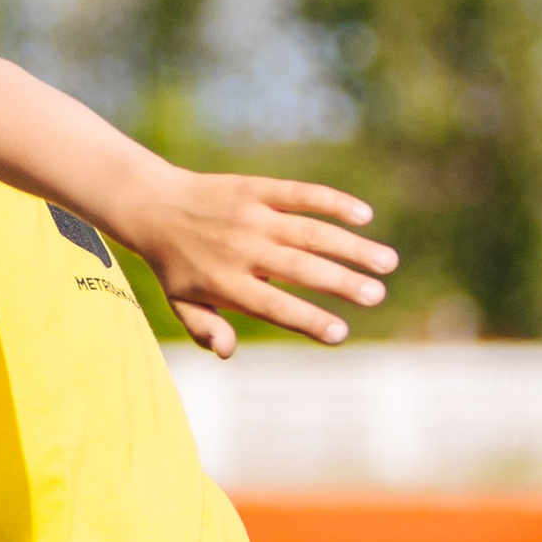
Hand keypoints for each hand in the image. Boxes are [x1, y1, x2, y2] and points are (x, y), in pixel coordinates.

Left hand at [124, 168, 396, 354]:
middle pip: (300, 269)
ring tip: (387, 263)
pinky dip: (333, 202)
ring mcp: (251, 217)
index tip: (340, 334)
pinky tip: (364, 215)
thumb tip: (227, 353)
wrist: (154, 206)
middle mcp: (241, 249)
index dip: (307, 320)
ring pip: (310, 231)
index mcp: (224, 283)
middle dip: (341, 283)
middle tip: (377, 296)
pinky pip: (301, 194)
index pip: (273, 306)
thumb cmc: (175, 263)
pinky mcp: (256, 189)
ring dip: (351, 246)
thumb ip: (204, 327)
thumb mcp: (180, 302)